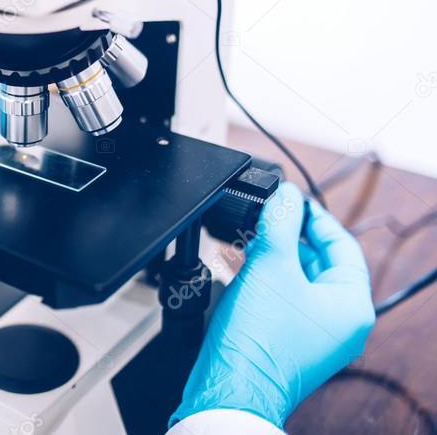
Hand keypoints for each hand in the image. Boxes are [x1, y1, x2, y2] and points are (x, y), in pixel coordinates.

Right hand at [171, 182, 374, 427]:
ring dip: (270, 257)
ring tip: (245, 239)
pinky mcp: (287, 342)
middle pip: (319, 262)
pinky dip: (263, 279)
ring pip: (296, 280)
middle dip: (287, 236)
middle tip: (263, 216)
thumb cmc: (258, 340)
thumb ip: (279, 222)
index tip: (289, 199)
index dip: (313, 216)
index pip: (342, 245)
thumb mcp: (270, 265)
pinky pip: (281, 299)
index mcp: (352, 306)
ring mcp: (314, 335)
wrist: (229, 387)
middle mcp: (340, 323)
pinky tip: (238, 267)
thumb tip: (285, 194)